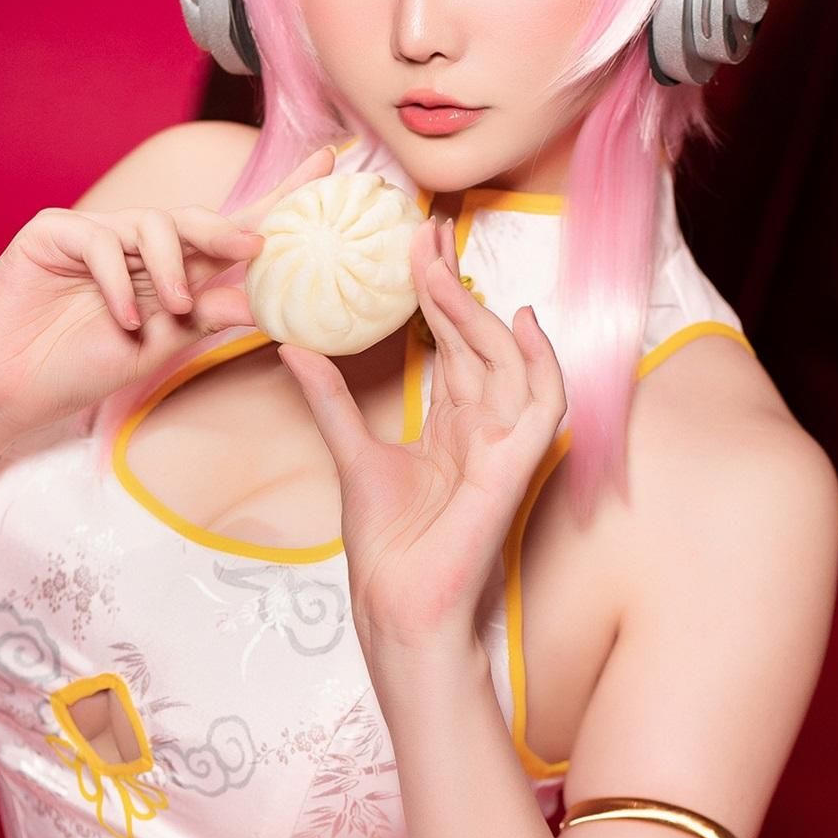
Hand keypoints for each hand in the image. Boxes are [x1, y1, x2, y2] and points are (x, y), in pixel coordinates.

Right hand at [0, 147, 336, 429]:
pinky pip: (100, 240)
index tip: (330, 165)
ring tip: (167, 311)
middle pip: (196, 217)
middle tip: (254, 249)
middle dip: (229, 229)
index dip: (279, 199)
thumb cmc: (84, 366)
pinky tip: (121, 317)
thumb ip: (207, 318)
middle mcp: (138, 244)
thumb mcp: (161, 346)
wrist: (14, 388)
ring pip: (153, 224)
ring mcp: (96, 234)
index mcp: (171, 269)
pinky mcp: (53, 233)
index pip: (232, 231)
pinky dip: (117, 280)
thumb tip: (266, 305)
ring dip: (169, 269)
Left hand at [280, 219, 567, 658]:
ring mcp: (504, 446)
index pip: (454, 344)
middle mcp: (485, 429)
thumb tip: (292, 346)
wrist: (396, 604)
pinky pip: (546, 404)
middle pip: (479, 341)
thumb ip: (332, 399)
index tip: (414, 245)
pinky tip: (522, 320)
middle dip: (454, 285)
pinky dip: (542, 363)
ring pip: (507, 360)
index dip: (438, 294)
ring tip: (441, 267)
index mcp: (454, 427)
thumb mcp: (351, 453)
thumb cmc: (385, 547)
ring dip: (477, 310)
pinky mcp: (516, 467)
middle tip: (425, 234)